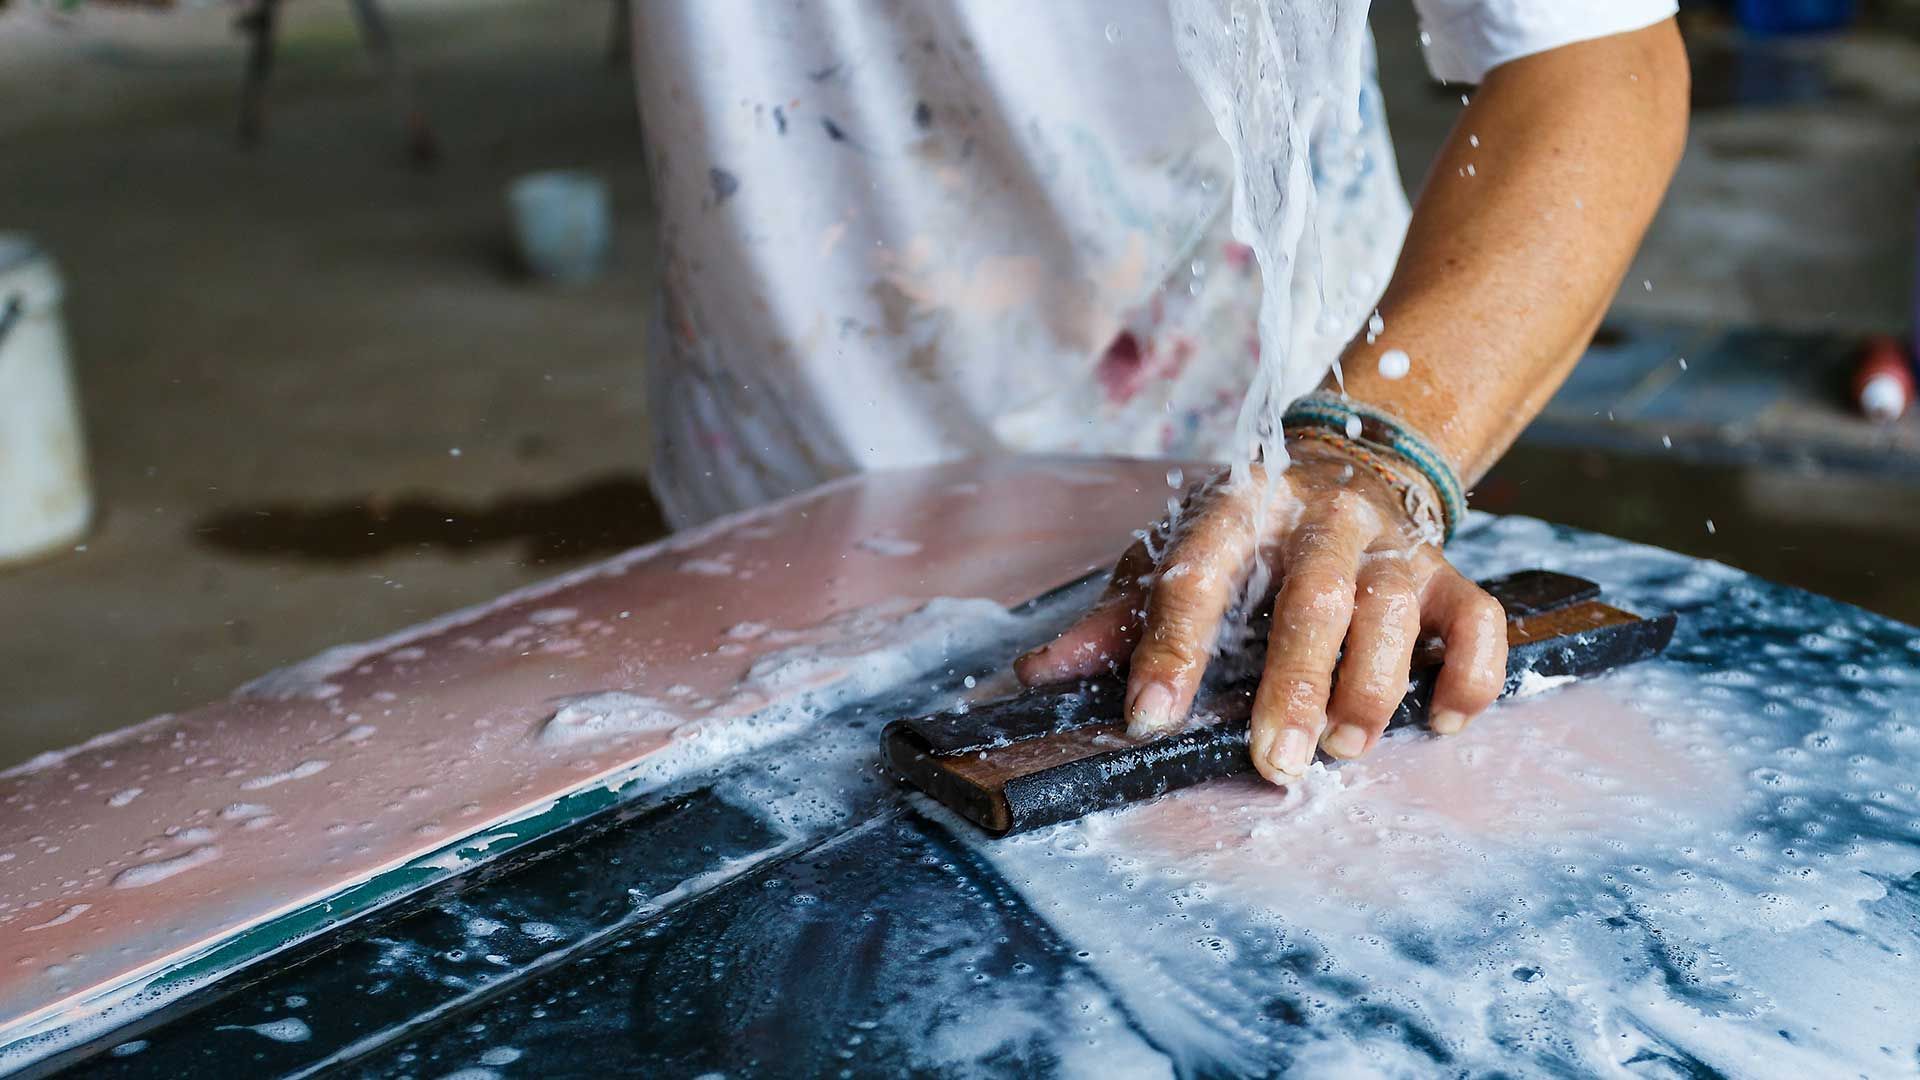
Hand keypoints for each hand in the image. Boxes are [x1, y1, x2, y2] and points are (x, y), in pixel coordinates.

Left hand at [1013, 440, 1507, 785]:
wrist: (1348, 456)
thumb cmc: (1242, 534)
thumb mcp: (1172, 555)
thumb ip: (1113, 621)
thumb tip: (1036, 678)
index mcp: (1235, 511)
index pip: (1198, 576)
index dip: (1170, 648)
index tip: (1148, 717)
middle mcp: (1318, 518)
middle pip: (1311, 601)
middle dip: (1292, 686)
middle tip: (1272, 764)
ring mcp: (1390, 544)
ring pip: (1394, 611)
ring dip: (1372, 687)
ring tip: (1343, 749)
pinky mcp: (1448, 571)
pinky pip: (1478, 622)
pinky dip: (1469, 676)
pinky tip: (1440, 722)